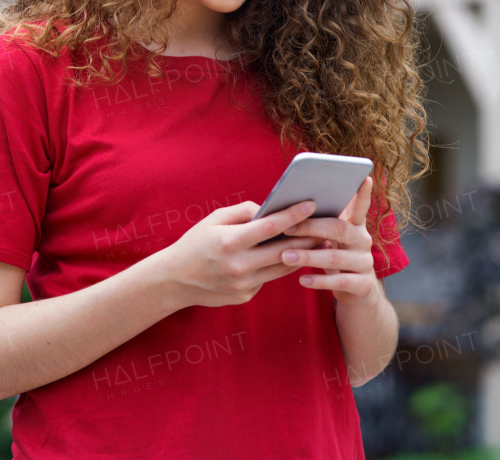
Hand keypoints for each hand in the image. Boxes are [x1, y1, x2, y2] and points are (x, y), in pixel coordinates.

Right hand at [157, 200, 325, 309]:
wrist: (174, 280)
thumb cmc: (195, 244)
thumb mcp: (213, 220)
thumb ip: (242, 212)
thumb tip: (269, 209)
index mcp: (229, 242)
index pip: (270, 226)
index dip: (293, 215)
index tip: (311, 204)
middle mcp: (238, 265)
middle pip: (284, 250)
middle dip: (307, 236)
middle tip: (325, 225)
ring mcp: (243, 284)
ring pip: (282, 267)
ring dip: (301, 254)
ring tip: (316, 241)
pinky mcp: (246, 296)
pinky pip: (268, 277)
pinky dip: (277, 266)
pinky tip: (287, 257)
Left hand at [280, 175, 378, 306]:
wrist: (354, 291)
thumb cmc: (334, 256)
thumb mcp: (330, 240)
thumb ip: (318, 225)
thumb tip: (288, 211)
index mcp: (356, 225)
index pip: (361, 206)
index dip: (364, 193)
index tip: (365, 178)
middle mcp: (364, 241)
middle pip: (339, 228)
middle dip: (311, 227)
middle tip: (286, 228)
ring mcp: (365, 262)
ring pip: (335, 257)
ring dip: (308, 256)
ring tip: (285, 256)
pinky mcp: (363, 284)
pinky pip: (339, 281)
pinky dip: (318, 280)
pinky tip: (302, 280)